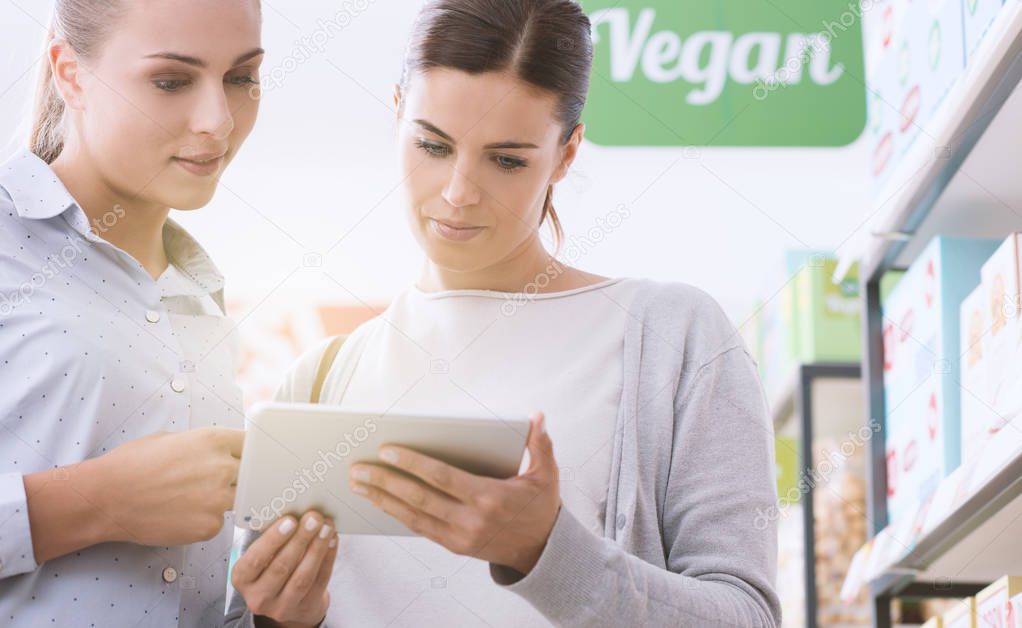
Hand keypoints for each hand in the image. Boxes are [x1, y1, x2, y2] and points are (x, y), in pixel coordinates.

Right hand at [93, 427, 243, 545]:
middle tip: (210, 482)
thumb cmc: (133, 464)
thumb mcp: (172, 439)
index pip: (250, 445)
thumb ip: (203, 446)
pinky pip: (218, 522)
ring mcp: (218, 499)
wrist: (107, 497)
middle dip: (235, 477)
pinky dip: (204, 520)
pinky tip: (180, 515)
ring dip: (220, 500)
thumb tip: (218, 451)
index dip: (244, 453)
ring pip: (236, 499)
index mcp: (214, 440)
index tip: (240, 459)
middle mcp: (222, 468)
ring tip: (189, 499)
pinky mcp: (210, 526)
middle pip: (249, 473)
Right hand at [231, 511, 337, 627]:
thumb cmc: (271, 568)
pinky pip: (320, 581)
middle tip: (313, 518)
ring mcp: (283, 606)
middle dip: (300, 539)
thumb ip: (272, 538)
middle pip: (281, 567)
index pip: (255, 560)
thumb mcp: (262, 555)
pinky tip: (331, 540)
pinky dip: (328, 558)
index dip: (273, 540)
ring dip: (317, 548)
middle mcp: (259, 596)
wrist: (287, 601)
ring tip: (326, 527)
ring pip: (302, 577)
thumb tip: (295, 509)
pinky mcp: (306, 607)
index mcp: (242, 578)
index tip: (289, 520)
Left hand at [349, 412, 559, 573]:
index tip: (387, 450)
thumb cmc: (540, 506)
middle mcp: (471, 519)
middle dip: (385, 482)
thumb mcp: (546, 474)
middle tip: (358, 467)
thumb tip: (537, 415)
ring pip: (413, 516)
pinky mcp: (455, 546)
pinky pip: (419, 528)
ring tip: (358, 484)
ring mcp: (461, 536)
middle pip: (419, 498)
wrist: (542, 551)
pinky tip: (379, 501)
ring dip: (382, 499)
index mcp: (489, 497)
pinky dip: (397, 514)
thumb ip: (540, 443)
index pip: (442, 477)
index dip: (412, 464)